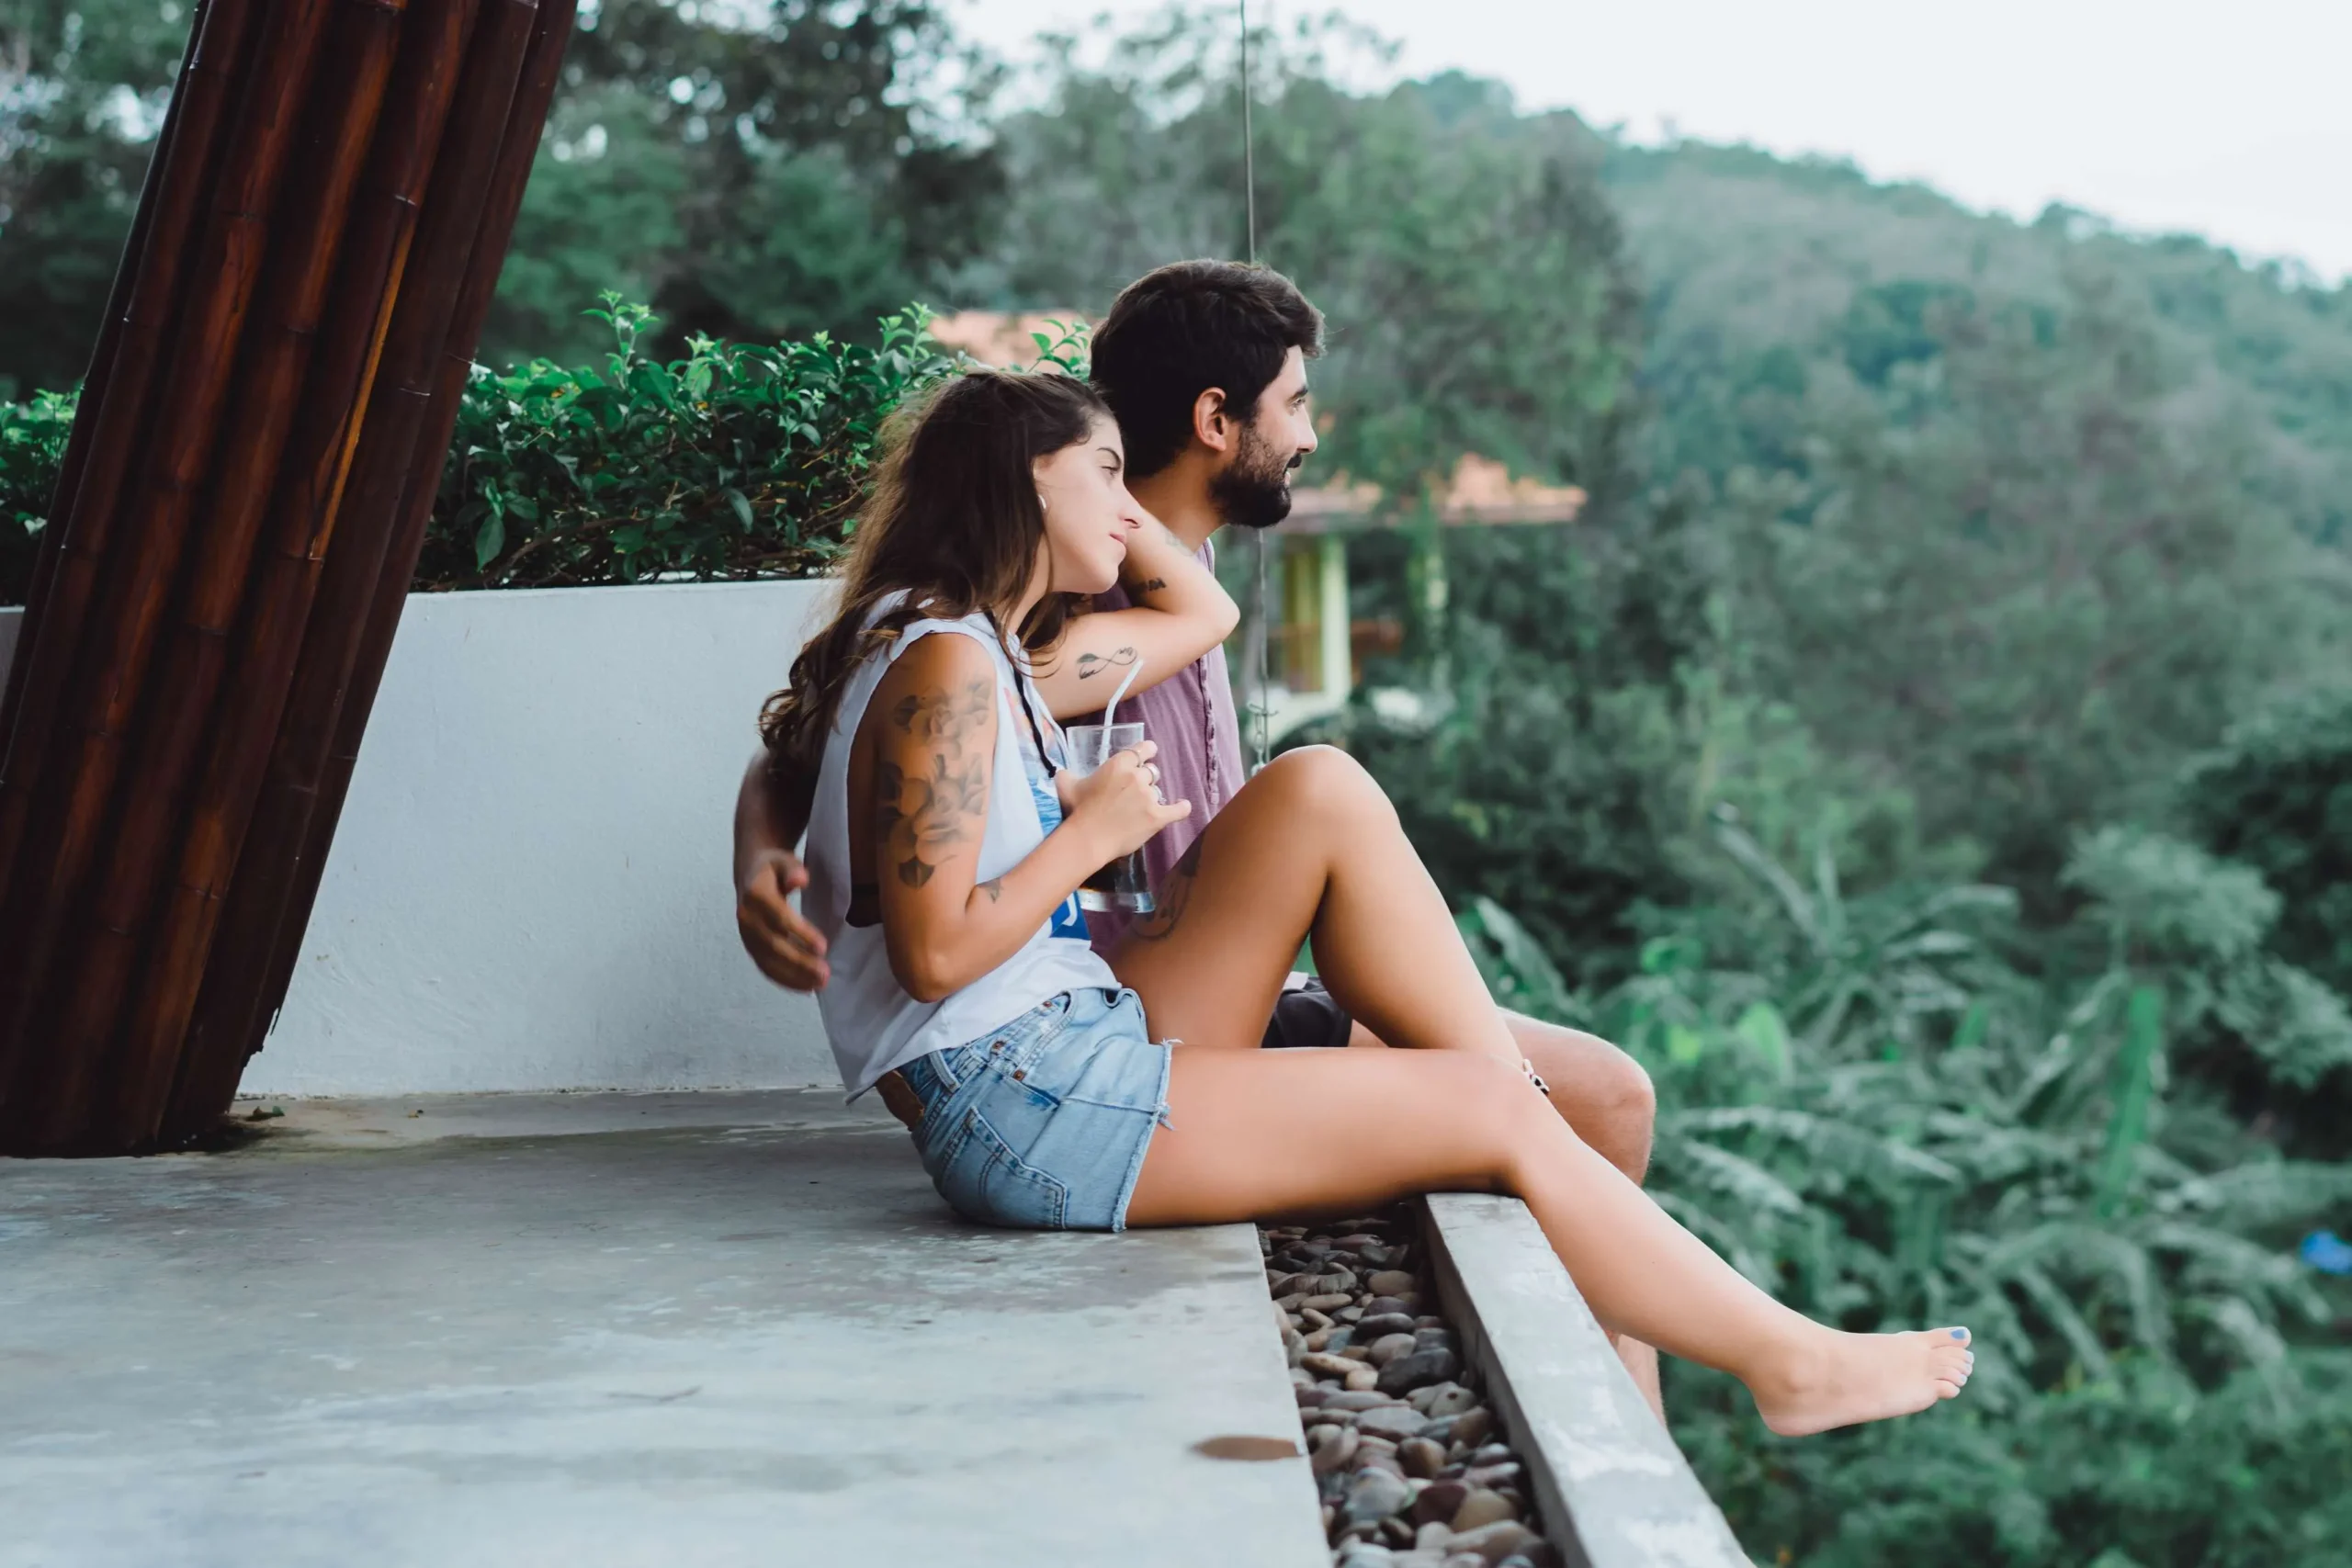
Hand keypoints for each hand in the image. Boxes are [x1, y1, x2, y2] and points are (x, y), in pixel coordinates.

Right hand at [736, 846, 829, 990]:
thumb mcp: (783, 860)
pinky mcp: (750, 947)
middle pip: (773, 945)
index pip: (779, 918)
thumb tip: (800, 879)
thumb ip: (792, 869)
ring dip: (793, 976)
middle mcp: (746, 918)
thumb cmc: (773, 867)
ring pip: (768, 961)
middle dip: (799, 962)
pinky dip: (785, 980)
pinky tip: (806, 988)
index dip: (801, 933)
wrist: (749, 874)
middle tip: (825, 974)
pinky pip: (765, 968)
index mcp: (755, 895)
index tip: (823, 947)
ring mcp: (746, 935)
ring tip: (819, 984)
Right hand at [1060, 738, 1190, 859]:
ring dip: (1151, 797)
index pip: (1143, 749)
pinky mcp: (1157, 817)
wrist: (1087, 839)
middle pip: (1151, 772)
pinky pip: (1177, 810)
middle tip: (1132, 793)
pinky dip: (1181, 808)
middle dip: (1143, 780)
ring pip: (1158, 791)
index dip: (1147, 751)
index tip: (1147, 755)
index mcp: (1119, 764)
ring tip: (1139, 809)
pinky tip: (1183, 806)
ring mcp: (1149, 797)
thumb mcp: (1067, 785)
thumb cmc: (1077, 811)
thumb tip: (1061, 772)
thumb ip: (1068, 774)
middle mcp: (1137, 777)